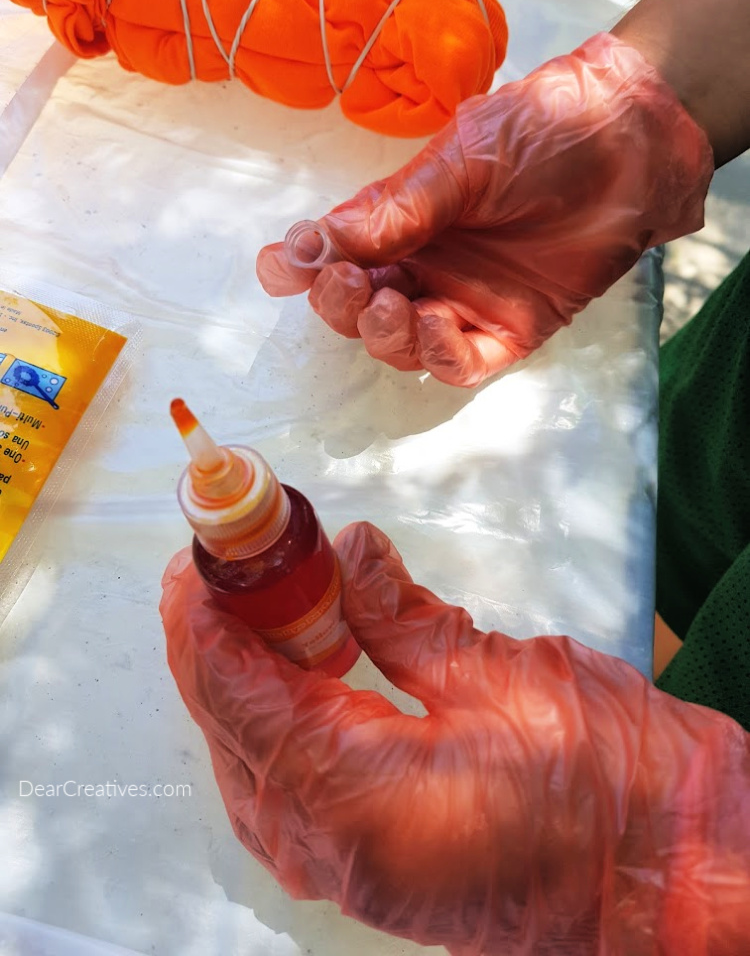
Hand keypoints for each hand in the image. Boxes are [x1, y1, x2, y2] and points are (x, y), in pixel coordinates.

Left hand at [161, 522, 749, 953]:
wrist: (675, 882)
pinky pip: (283, 789)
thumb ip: (402, 614)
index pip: (236, 692)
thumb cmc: (614, 790)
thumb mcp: (504, 675)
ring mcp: (344, 870)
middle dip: (218, 638)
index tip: (201, 556)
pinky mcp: (364, 868)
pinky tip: (302, 670)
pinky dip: (276, 721)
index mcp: (354, 797)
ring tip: (263, 603)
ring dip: (243, 679)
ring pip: (247, 761)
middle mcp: (330, 849)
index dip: (207, 615)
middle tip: (231, 564)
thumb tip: (345, 554)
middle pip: (228, 726)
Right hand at [257, 33, 711, 387]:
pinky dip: (440, 354)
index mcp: (402, 220)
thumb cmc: (543, 130)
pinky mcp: (511, 333)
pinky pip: (461, 365)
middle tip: (348, 283)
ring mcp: (466, 303)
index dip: (303, 268)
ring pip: (402, 344)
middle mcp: (426, 267)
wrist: (631, 141)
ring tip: (390, 302)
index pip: (338, 256)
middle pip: (360, 310)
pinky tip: (438, 322)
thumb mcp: (461, 159)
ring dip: (384, 333)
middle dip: (341, 305)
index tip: (281, 269)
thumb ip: (395, 209)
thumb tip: (313, 244)